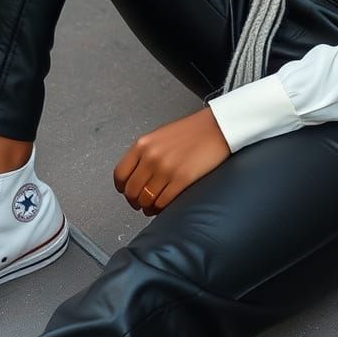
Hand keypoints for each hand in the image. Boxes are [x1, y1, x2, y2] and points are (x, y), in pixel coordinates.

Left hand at [113, 108, 231, 215]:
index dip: (122, 188)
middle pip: (131, 191)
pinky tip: (165, 205)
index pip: (120, 174)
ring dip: (148, 207)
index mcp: (143, 144)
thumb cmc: (193, 131)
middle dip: (135, 200)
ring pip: (146, 200)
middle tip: (141, 202)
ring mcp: (166, 169)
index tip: (127, 191)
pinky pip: (163, 203)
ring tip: (154, 205)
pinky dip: (161, 209)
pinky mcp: (182, 179)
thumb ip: (145, 153)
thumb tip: (135, 174)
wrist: (217, 127)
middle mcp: (152, 156)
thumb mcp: (160, 136)